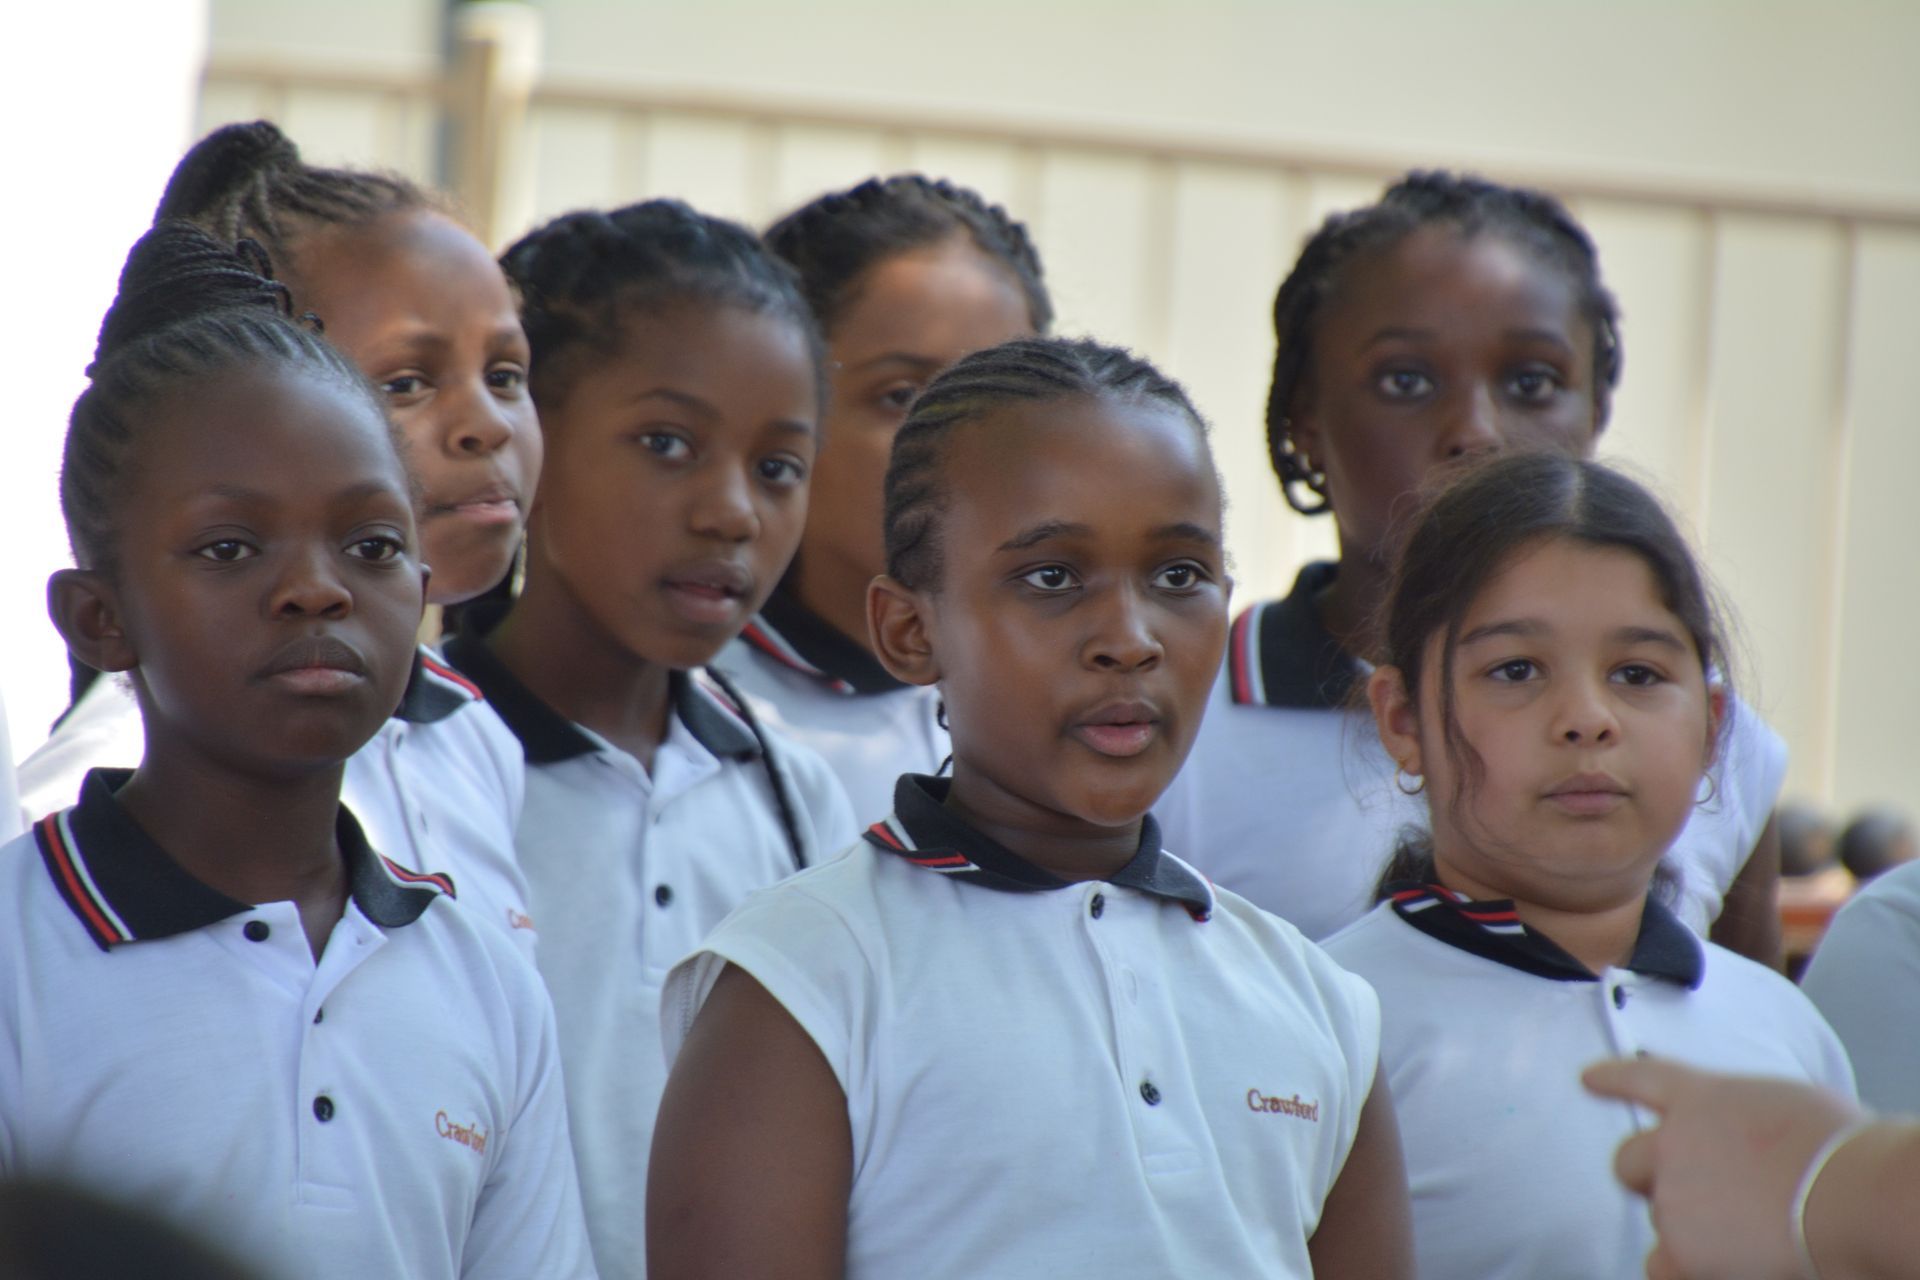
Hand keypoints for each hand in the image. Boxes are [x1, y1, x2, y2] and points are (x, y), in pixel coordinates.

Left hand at [1582, 1057, 1862, 1279]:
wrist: (1848, 1194)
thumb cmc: (1841, 1151)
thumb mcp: (1790, 1109)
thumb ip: (1749, 1122)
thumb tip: (1753, 1148)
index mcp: (1704, 1100)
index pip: (1644, 1079)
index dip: (1613, 1079)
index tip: (1589, 1079)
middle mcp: (1674, 1144)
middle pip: (1629, 1159)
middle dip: (1645, 1176)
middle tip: (1680, 1193)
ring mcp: (1673, 1196)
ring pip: (1659, 1217)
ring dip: (1688, 1228)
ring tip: (1741, 1235)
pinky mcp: (1681, 1247)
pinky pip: (1662, 1266)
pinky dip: (1683, 1268)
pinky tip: (1714, 1265)